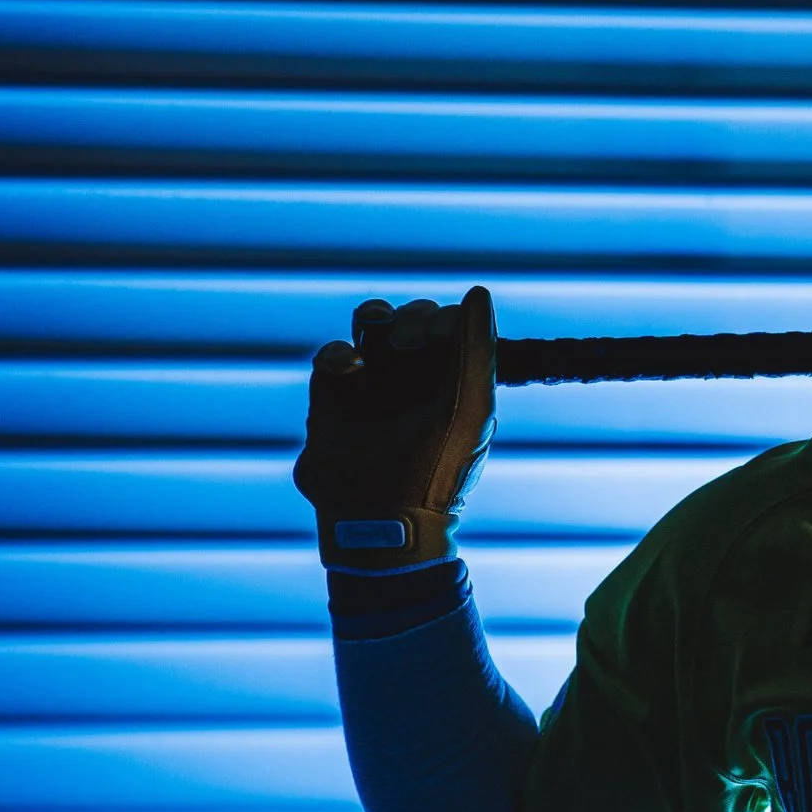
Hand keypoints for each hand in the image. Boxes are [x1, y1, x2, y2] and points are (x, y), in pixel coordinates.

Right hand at [294, 286, 495, 571]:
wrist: (379, 520)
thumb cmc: (435, 468)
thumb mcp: (467, 408)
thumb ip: (476, 350)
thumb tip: (478, 292)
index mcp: (456, 380)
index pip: (454, 325)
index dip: (447, 319)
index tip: (440, 336)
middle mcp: (417, 378)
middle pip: (413, 317)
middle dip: (414, 318)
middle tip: (411, 343)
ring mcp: (375, 384)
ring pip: (372, 323)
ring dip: (377, 316)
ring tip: (385, 339)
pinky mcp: (334, 395)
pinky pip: (333, 353)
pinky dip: (340, 351)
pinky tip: (352, 368)